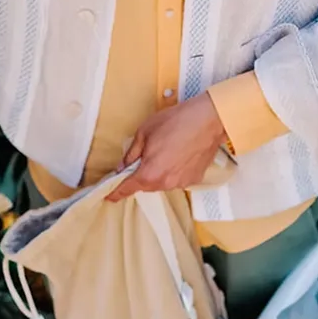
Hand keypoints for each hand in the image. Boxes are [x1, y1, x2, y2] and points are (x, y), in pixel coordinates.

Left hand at [105, 94, 228, 202]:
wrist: (209, 121)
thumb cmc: (176, 122)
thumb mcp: (145, 132)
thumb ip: (131, 153)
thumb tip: (122, 166)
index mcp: (148, 173)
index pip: (126, 189)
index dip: (115, 193)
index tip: (108, 197)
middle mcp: (164, 183)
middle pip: (144, 185)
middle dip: (139, 175)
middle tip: (143, 157)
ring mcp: (180, 184)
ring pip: (160, 183)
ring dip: (157, 173)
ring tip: (165, 151)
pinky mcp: (192, 180)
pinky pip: (175, 179)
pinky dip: (173, 171)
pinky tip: (178, 155)